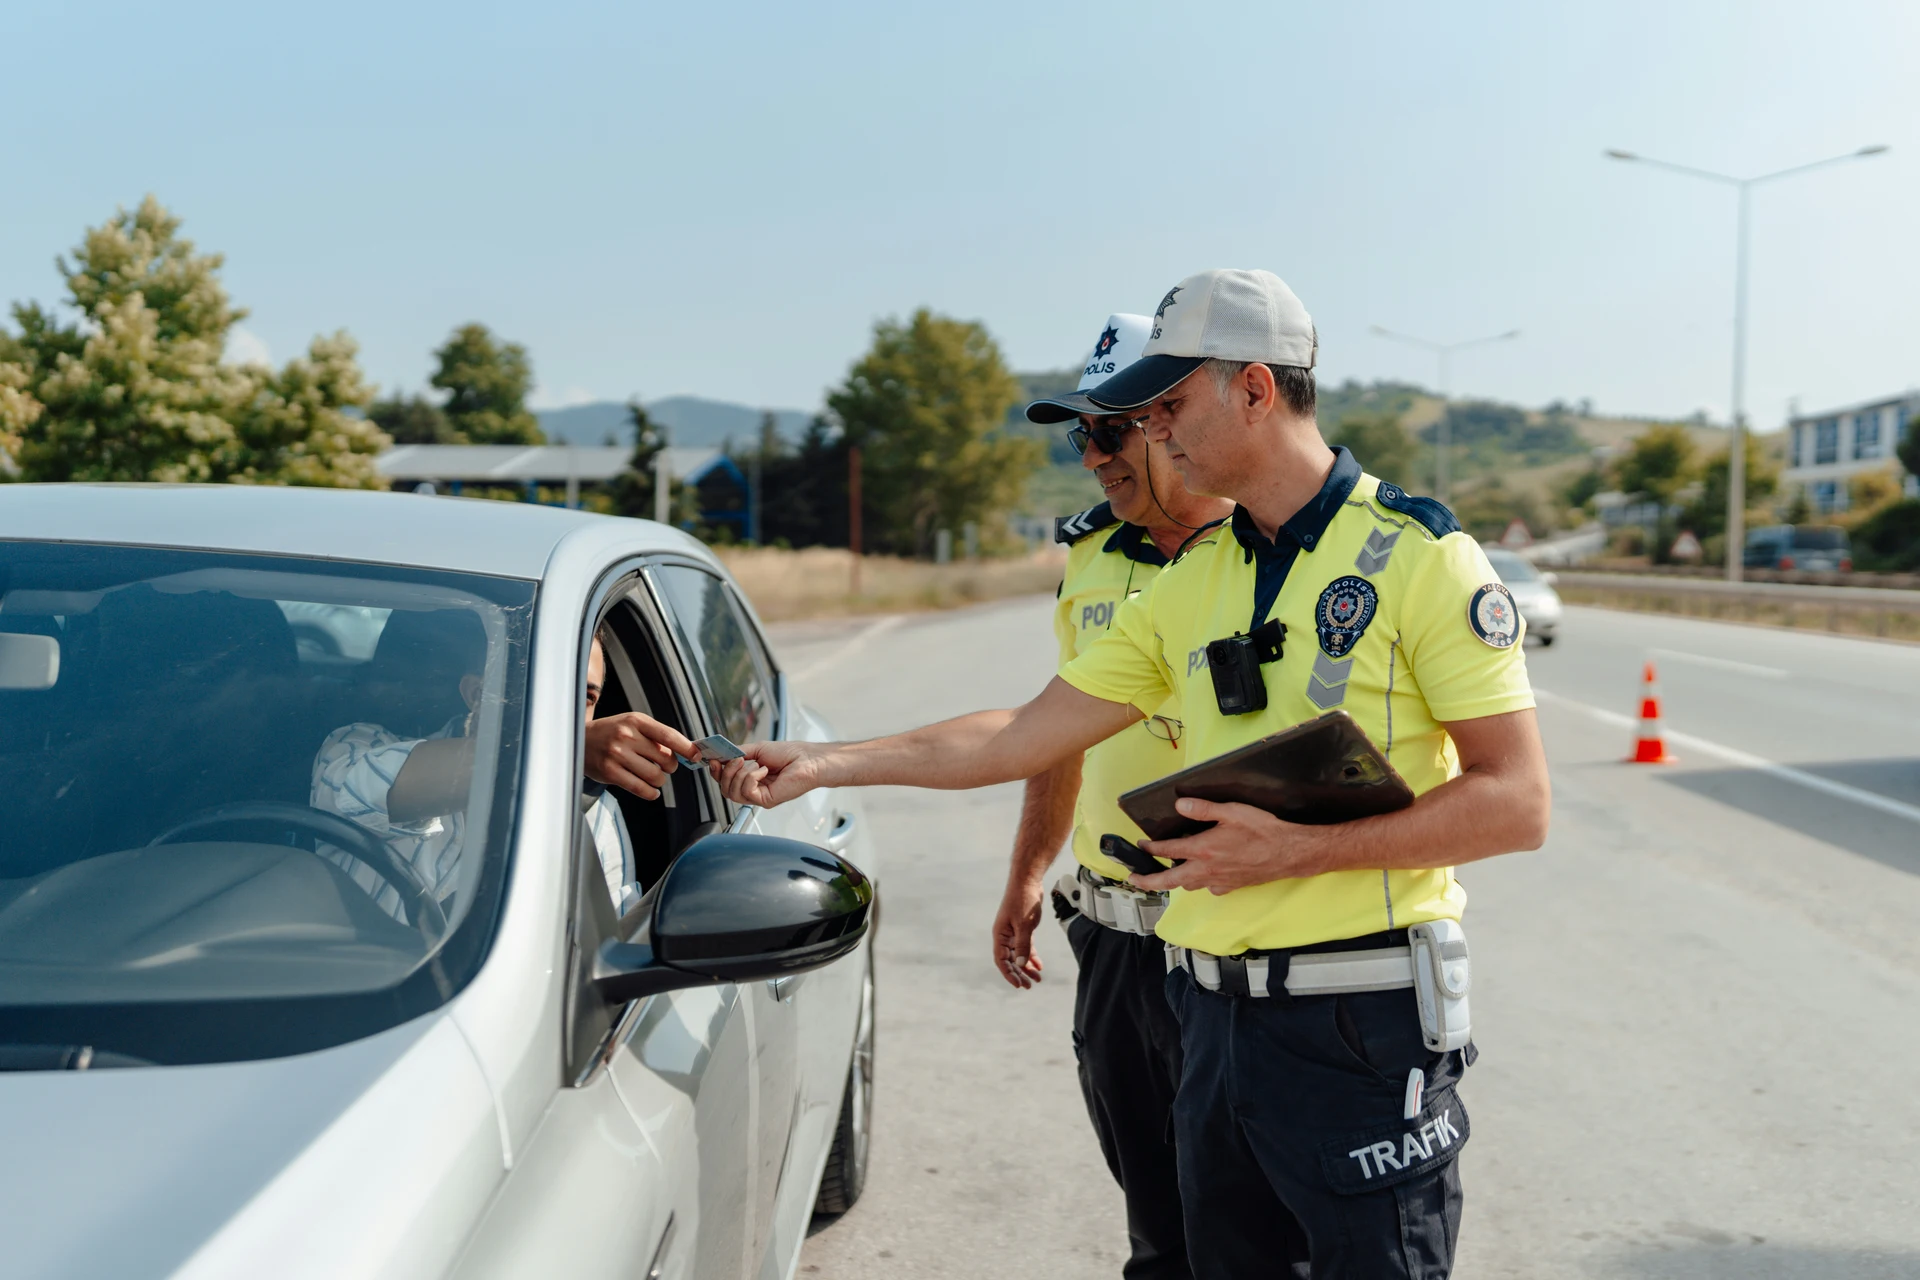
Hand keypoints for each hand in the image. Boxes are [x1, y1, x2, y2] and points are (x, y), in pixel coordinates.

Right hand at [584, 713, 696, 800]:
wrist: (579, 740)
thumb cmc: (611, 732)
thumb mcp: (632, 724)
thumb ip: (655, 735)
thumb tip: (685, 751)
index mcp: (636, 721)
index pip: (668, 735)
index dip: (686, 747)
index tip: (696, 755)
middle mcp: (626, 736)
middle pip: (665, 759)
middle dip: (669, 766)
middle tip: (663, 766)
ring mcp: (617, 755)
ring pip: (655, 776)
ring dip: (659, 780)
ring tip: (653, 777)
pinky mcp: (610, 772)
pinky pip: (641, 788)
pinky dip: (651, 793)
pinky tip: (651, 790)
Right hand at [713, 740, 825, 807]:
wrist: (808, 759)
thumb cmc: (791, 754)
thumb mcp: (758, 749)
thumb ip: (738, 753)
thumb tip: (721, 754)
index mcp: (750, 778)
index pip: (725, 781)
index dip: (716, 772)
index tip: (712, 759)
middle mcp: (753, 790)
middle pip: (725, 789)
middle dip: (726, 772)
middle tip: (737, 759)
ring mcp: (759, 797)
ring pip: (732, 792)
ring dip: (740, 774)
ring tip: (755, 764)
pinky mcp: (766, 800)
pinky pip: (746, 792)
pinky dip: (752, 777)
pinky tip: (764, 770)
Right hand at [992, 876, 1046, 989]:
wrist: (1028, 881)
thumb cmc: (1023, 900)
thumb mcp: (1024, 925)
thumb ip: (1023, 945)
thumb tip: (1021, 964)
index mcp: (1000, 935)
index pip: (1001, 960)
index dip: (1009, 974)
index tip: (1018, 984)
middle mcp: (1005, 936)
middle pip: (1010, 960)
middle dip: (1019, 973)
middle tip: (1029, 986)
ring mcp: (1013, 932)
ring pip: (1019, 955)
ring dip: (1027, 967)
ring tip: (1037, 979)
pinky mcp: (1022, 928)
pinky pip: (1026, 946)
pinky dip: (1032, 956)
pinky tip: (1039, 965)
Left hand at [1130, 797, 1328, 894]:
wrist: (1289, 853)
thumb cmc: (1263, 831)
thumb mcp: (1232, 811)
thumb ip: (1204, 809)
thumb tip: (1180, 806)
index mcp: (1203, 849)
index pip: (1167, 850)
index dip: (1151, 848)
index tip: (1141, 846)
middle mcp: (1207, 869)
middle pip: (1169, 881)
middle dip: (1148, 881)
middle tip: (1134, 879)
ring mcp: (1218, 881)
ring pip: (1188, 886)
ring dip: (1175, 881)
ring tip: (1167, 874)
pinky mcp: (1231, 887)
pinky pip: (1209, 889)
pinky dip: (1201, 883)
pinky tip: (1204, 875)